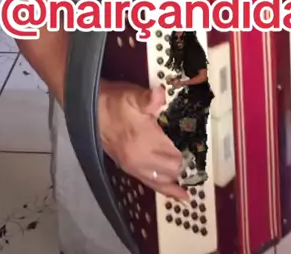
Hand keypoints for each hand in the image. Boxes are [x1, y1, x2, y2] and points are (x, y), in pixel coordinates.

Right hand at [98, 80, 187, 200]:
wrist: (91, 112)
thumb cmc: (115, 102)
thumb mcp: (132, 95)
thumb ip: (149, 98)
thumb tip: (160, 95)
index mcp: (145, 142)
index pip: (176, 152)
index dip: (189, 148)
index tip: (199, 141)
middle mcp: (142, 160)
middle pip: (174, 167)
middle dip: (186, 160)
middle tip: (197, 150)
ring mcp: (136, 168)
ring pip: (165, 180)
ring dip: (178, 176)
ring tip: (194, 173)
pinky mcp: (131, 170)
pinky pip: (154, 185)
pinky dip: (169, 191)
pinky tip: (182, 195)